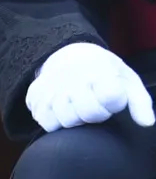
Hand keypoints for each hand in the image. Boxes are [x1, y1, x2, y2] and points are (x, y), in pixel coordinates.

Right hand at [26, 43, 155, 131]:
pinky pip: (46, 122)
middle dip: (95, 113)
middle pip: (88, 113)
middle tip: (94, 103)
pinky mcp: (35, 96)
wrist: (66, 55)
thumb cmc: (103, 73)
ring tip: (77, 106)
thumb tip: (147, 124)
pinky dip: (55, 120)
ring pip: (66, 120)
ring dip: (74, 118)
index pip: (110, 97)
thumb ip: (140, 102)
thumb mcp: (126, 80)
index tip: (110, 97)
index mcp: (98, 70)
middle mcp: (72, 78)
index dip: (112, 103)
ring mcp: (51, 87)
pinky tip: (61, 109)